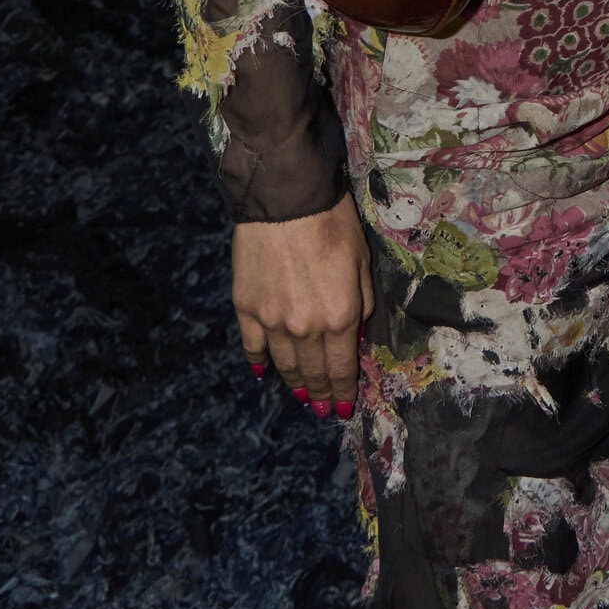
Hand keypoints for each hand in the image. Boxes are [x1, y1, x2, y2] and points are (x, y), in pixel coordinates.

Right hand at [233, 188, 374, 418]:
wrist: (286, 198)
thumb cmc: (333, 223)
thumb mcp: (361, 262)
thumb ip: (361, 303)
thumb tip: (355, 334)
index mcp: (340, 317)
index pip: (341, 368)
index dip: (343, 391)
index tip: (343, 409)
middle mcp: (306, 328)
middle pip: (313, 372)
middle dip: (320, 394)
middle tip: (323, 410)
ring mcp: (272, 322)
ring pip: (284, 365)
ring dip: (294, 384)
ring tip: (300, 397)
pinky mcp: (246, 309)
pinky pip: (252, 346)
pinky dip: (258, 362)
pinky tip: (262, 371)